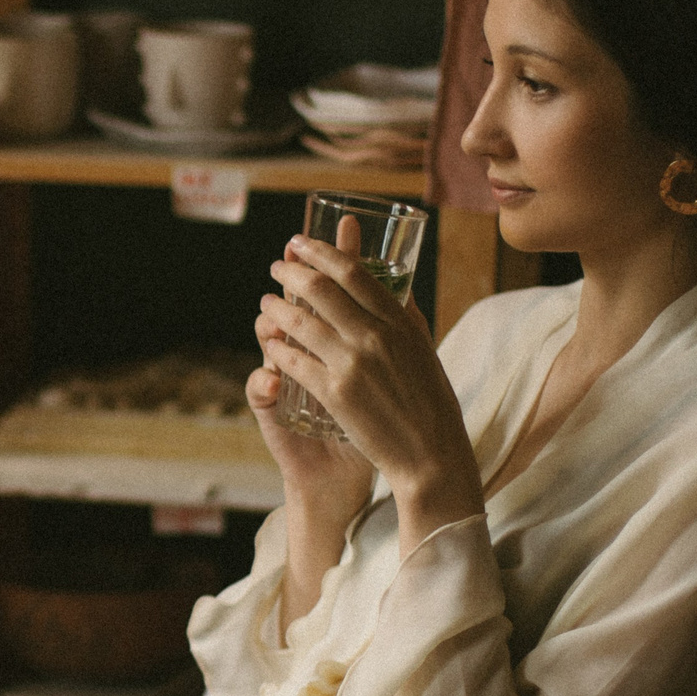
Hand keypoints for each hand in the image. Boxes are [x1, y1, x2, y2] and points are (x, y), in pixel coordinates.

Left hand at [257, 231, 483, 548]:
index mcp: (399, 321)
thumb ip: (406, 316)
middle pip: (321, 288)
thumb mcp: (425, 348)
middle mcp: (375, 336)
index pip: (354, 272)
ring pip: (301, 322)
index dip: (323, 251)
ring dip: (277, 308)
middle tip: (278, 266)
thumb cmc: (430, 401)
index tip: (303, 242)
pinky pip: (295, 362)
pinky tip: (270, 345)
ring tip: (266, 302)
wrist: (429, 453)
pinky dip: (278, 350)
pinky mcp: (335, 394)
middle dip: (292, 271)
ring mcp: (353, 363)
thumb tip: (396, 286)